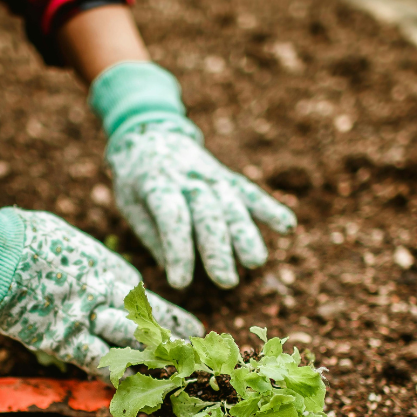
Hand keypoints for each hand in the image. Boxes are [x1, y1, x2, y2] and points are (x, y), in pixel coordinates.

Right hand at [0, 198, 202, 373]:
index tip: (191, 328)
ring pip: (132, 347)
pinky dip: (113, 378)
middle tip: (195, 359)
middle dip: (173, 344)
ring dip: (153, 364)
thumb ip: (83, 259)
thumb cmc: (25, 237)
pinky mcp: (65, 341)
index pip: (147, 301)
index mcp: (108, 269)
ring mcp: (88, 320)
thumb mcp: (66, 241)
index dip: (170, 317)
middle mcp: (107, 296)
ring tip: (176, 378)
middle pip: (148, 325)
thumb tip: (83, 261)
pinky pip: (97, 364)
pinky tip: (130, 392)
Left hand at [107, 118, 295, 288]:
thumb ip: (152, 234)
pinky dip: (269, 208)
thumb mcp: (129, 204)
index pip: (171, 217)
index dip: (177, 250)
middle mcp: (188, 178)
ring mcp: (211, 176)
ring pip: (232, 205)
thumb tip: (174, 269)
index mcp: (156, 184)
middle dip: (218, 248)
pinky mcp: (227, 178)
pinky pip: (250, 193)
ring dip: (246, 234)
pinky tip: (288, 226)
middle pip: (207, 214)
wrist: (150, 134)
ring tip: (255, 262)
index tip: (180, 282)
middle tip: (225, 281)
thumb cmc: (136, 180)